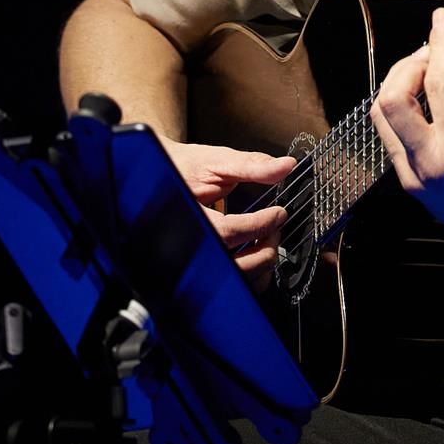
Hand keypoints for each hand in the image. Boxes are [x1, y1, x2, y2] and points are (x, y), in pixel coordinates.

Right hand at [161, 137, 295, 288]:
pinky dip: (250, 275)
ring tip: (267, 239)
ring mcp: (192, 260)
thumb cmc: (182, 168)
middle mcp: (186, 245)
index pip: (226, 232)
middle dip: (265, 251)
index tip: (278, 214)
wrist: (159, 177)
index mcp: (186, 217)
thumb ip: (251, 165)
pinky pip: (228, 283)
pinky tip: (256, 253)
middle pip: (231, 266)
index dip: (259, 225)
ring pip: (232, 282)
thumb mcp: (216, 160)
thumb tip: (285, 166)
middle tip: (276, 228)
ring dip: (260, 266)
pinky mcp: (200, 267)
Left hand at [369, 8, 443, 263]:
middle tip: (433, 51)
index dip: (439, 44)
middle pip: (391, 100)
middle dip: (407, 65)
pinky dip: (402, 111)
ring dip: (398, 86)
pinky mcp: (409, 183)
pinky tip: (425, 100)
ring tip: (427, 71)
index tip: (441, 20)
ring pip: (381, 119)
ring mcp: (413, 177)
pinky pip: (390, 137)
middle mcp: (427, 164)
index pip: (439, 84)